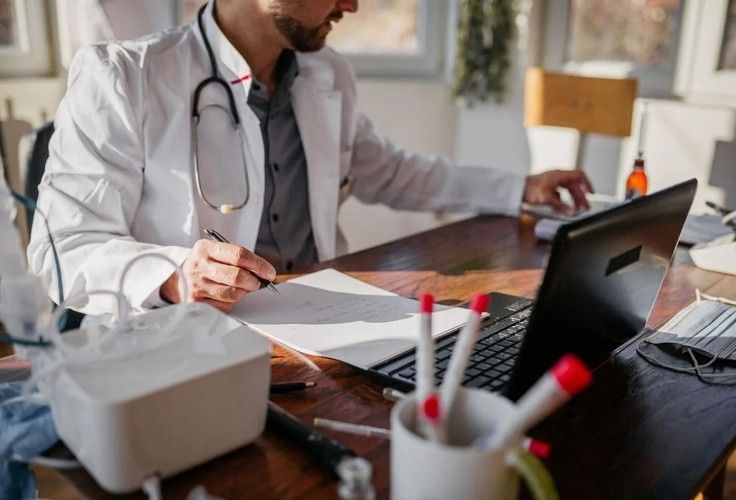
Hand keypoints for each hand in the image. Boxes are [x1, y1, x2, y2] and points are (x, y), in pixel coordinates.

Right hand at [160, 239, 275, 312]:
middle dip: (254, 282)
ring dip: (243, 293)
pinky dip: (231, 302)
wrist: (178, 278)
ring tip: (240, 288)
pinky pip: (225, 306)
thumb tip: (264, 274)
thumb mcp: (216, 252)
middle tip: (258, 283)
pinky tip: (225, 295)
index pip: (239, 255)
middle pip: (237, 276)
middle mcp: (199, 266)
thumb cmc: (206, 264)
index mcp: (205, 248)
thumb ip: (238, 259)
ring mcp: (196, 285)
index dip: (259, 265)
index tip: (269, 272)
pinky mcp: (196, 302)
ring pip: (233, 294)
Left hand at [523, 169, 593, 215]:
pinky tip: (561, 208)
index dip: (587, 183)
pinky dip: (563, 201)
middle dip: (580, 197)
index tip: (591, 193)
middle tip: (584, 208)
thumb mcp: (547, 199)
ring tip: (575, 209)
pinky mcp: (545, 188)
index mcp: (559, 175)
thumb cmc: (528, 189)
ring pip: (566, 190)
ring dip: (572, 199)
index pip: (579, 175)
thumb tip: (572, 212)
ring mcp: (551, 182)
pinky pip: (558, 194)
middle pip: (574, 185)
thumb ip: (560, 206)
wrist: (515, 190)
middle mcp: (556, 177)